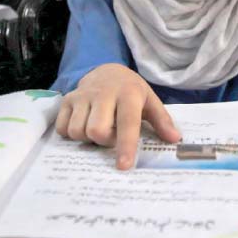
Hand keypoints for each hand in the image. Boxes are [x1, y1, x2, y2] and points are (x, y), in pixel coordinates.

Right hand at [55, 63, 180, 169]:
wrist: (106, 70)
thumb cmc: (131, 91)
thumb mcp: (149, 100)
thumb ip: (162, 120)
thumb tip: (174, 139)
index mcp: (128, 94)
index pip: (127, 123)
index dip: (126, 146)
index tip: (124, 166)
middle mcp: (103, 93)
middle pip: (97, 131)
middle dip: (104, 141)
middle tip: (112, 135)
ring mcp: (82, 95)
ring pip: (78, 131)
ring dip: (87, 139)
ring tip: (98, 128)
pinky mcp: (67, 99)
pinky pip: (63, 128)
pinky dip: (71, 134)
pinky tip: (83, 124)